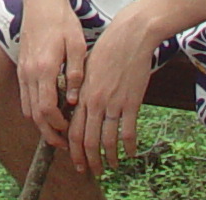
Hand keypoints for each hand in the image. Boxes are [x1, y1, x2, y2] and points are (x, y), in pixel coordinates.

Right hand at [15, 0, 88, 150]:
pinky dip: (34, 110)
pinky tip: (48, 112)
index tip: (69, 131)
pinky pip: (25, 97)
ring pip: (28, 108)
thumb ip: (76, 74)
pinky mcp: (21, 68)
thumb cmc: (62, 21)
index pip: (46, 108)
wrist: (41, 2)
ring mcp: (23, 71)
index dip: (57, 125)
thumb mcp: (77, 44)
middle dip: (48, 133)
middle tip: (64, 144)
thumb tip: (73, 100)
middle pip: (34, 114)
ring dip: (41, 124)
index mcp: (45, 67)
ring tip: (57, 132)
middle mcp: (30, 73)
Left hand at [69, 3, 158, 176]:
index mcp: (82, 94)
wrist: (130, 35)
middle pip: (88, 140)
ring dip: (109, 158)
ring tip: (111, 167)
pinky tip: (130, 154)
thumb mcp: (86, 68)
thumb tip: (76, 108)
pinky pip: (129, 132)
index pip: (73, 131)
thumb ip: (80, 90)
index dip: (73, 150)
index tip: (76, 160)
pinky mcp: (132, 102)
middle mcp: (95, 102)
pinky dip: (129, 147)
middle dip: (89, 160)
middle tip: (92, 171)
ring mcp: (114, 103)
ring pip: (108, 141)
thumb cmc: (107, 48)